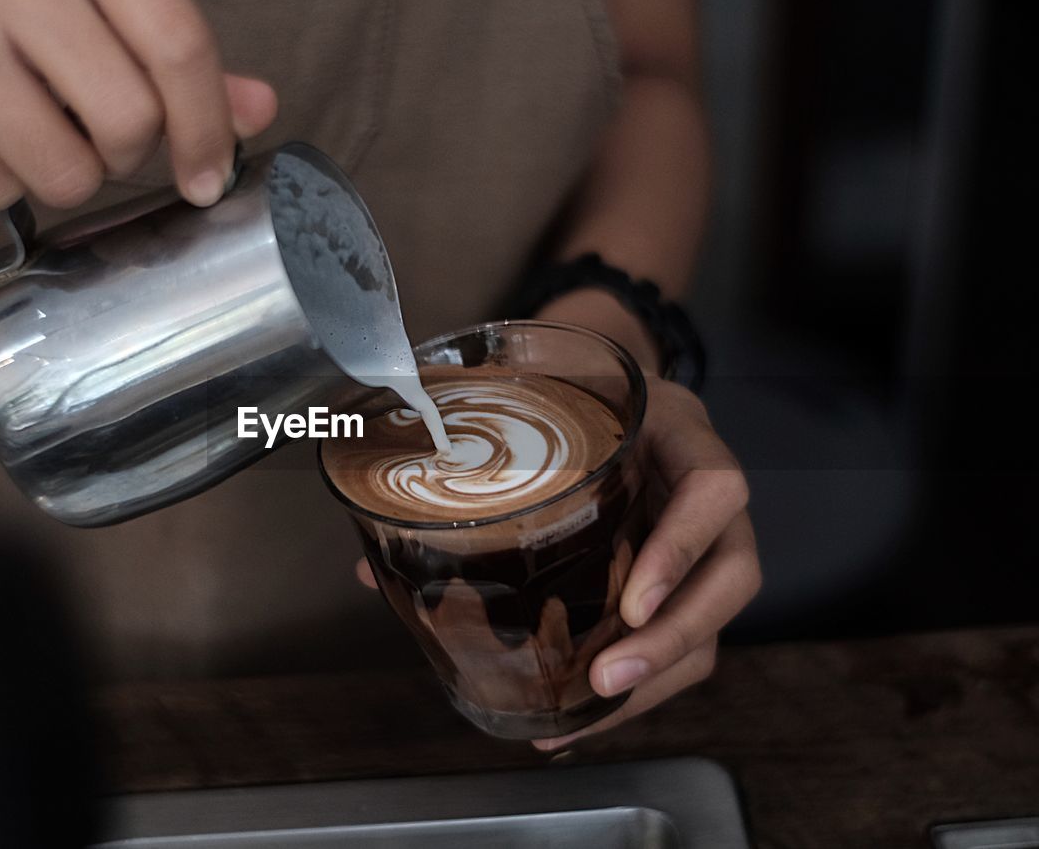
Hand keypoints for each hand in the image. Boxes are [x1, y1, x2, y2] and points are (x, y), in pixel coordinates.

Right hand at [0, 0, 276, 207]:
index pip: (173, 42)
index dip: (207, 121)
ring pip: (68, 174)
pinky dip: (5, 177)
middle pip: (128, 121)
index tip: (211, 171)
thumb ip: (170, 44)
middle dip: (133, 145)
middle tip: (103, 125)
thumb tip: (258, 109)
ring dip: (73, 169)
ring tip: (37, 123)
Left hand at [353, 376, 759, 748]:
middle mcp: (706, 497)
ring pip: (714, 624)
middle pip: (733, 576)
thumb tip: (371, 569)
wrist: (610, 385)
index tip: (632, 601)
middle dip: (673, 637)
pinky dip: (636, 688)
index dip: (682, 548)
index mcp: (680, 436)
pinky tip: (580, 718)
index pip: (715, 489)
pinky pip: (682, 644)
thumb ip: (470, 463)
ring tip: (583, 712)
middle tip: (606, 676)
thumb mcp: (541, 400)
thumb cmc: (577, 393)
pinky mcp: (684, 582)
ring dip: (654, 677)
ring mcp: (704, 543)